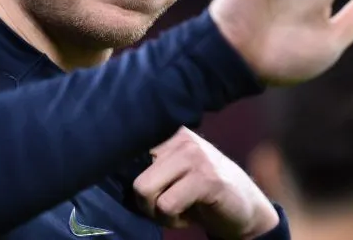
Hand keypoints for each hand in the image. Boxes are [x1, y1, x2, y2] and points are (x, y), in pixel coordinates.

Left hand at [134, 127, 279, 239]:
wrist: (244, 208)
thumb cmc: (199, 192)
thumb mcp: (172, 171)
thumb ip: (148, 165)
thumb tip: (107, 169)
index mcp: (169, 132)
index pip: (128, 146)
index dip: (125, 173)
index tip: (140, 187)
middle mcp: (181, 137)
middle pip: (133, 175)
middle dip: (144, 201)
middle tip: (166, 206)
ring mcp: (195, 156)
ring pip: (145, 189)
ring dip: (158, 212)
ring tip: (178, 208)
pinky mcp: (207, 179)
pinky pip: (167, 205)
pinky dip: (173, 219)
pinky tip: (189, 215)